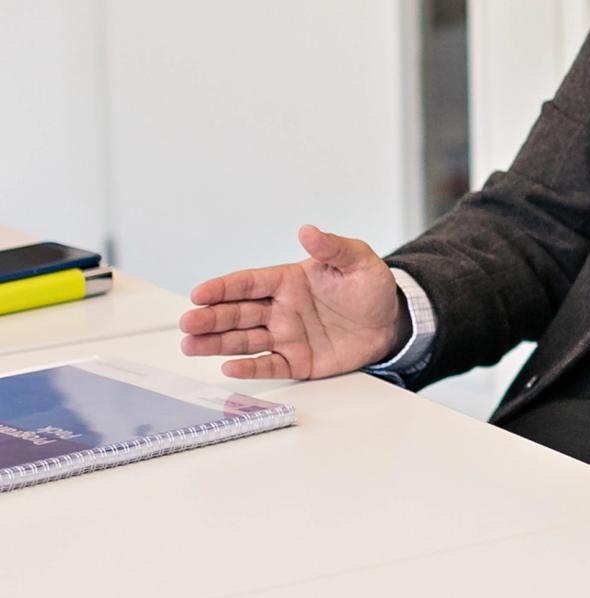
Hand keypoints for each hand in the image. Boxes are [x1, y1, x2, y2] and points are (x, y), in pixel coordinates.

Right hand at [178, 224, 404, 379]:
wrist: (393, 322)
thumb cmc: (371, 288)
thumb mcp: (358, 261)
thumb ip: (333, 248)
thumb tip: (309, 230)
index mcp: (287, 281)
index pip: (247, 283)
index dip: (221, 288)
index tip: (197, 293)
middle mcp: (280, 309)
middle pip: (237, 313)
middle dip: (210, 318)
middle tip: (188, 323)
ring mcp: (286, 336)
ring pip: (244, 340)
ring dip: (217, 343)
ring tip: (191, 346)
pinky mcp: (298, 360)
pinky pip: (269, 365)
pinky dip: (249, 367)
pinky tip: (229, 367)